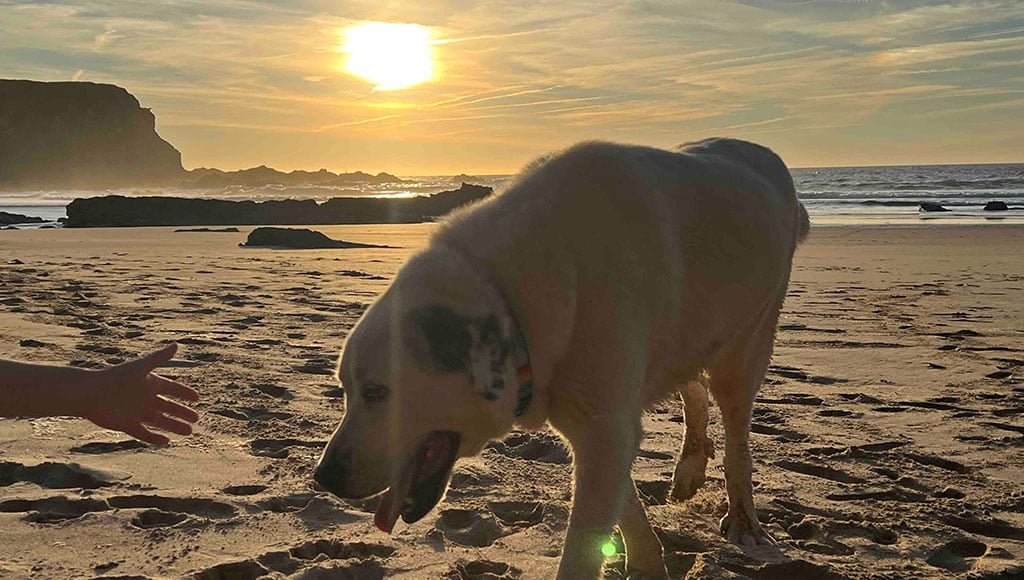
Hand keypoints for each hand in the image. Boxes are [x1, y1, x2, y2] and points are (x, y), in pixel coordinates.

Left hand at [80, 343, 199, 444]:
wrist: (89, 393)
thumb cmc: (115, 377)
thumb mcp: (140, 367)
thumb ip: (159, 358)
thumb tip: (177, 344)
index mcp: (149, 383)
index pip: (171, 388)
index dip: (184, 392)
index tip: (197, 398)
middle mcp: (144, 398)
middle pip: (168, 407)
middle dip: (182, 412)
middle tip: (196, 418)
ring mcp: (137, 412)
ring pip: (160, 421)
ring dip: (174, 426)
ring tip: (189, 432)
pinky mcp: (127, 425)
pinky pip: (144, 433)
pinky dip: (155, 438)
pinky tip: (167, 442)